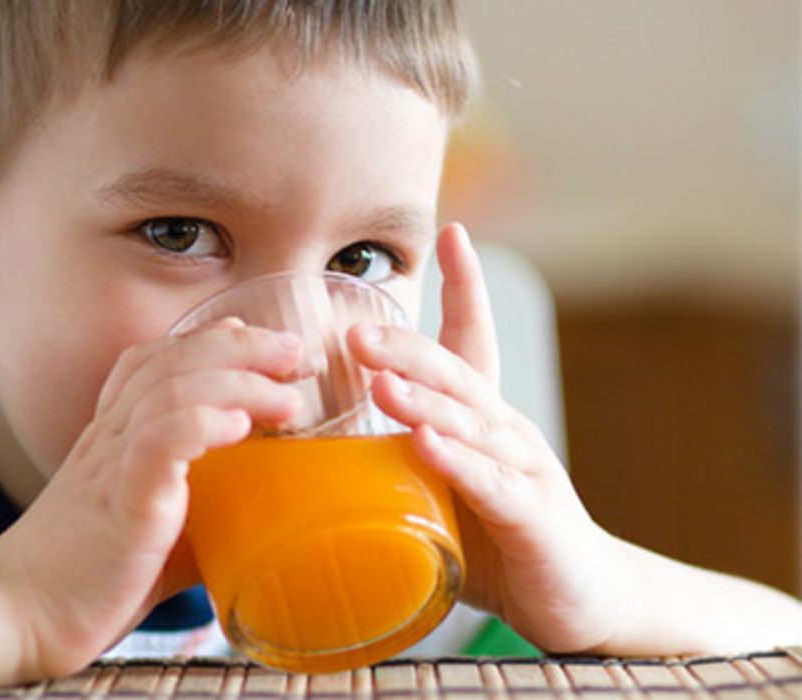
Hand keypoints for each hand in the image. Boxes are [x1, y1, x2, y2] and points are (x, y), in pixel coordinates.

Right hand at [0, 319, 304, 677]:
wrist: (19, 615)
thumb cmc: (87, 580)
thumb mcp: (155, 532)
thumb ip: (200, 514)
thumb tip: (262, 522)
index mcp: (111, 438)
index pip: (152, 361)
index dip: (208, 340)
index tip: (263, 343)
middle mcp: (108, 437)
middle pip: (171, 359)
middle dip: (241, 347)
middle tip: (296, 354)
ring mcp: (111, 464)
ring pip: (171, 390)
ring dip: (237, 383)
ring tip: (288, 399)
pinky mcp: (120, 502)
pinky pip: (158, 442)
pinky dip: (203, 423)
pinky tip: (240, 427)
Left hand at [347, 223, 625, 652]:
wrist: (584, 598)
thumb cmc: (498, 540)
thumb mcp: (440, 489)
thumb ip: (391, 463)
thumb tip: (305, 449)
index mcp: (483, 420)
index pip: (475, 342)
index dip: (465, 288)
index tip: (451, 233)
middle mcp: (506, 433)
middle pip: (458, 376)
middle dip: (407, 349)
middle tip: (355, 331)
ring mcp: (525, 472)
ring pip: (472, 425)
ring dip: (423, 401)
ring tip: (380, 381)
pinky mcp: (534, 519)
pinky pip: (491, 486)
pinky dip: (458, 465)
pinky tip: (426, 446)